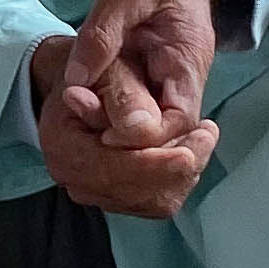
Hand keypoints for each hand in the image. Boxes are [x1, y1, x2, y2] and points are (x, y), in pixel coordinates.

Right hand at [30, 35, 217, 218]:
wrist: (81, 75)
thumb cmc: (95, 65)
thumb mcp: (107, 66)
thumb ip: (122, 97)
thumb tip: (142, 128)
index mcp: (62, 144)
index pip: (112, 170)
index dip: (155, 165)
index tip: (191, 152)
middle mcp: (72, 176)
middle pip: (138, 194)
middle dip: (178, 169)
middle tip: (206, 134)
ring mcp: (94, 190)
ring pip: (154, 202)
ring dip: (183, 173)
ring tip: (200, 137)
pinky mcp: (116, 195)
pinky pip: (158, 201)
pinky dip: (179, 178)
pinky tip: (187, 148)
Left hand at [59, 0, 240, 149]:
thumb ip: (102, 34)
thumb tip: (77, 82)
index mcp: (186, 62)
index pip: (177, 124)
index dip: (142, 137)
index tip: (103, 128)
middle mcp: (180, 81)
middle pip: (160, 133)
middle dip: (119, 134)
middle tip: (76, 106)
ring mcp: (164, 80)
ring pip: (144, 122)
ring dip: (109, 122)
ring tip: (74, 101)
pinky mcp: (148, 75)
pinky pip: (132, 104)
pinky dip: (107, 107)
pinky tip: (80, 95)